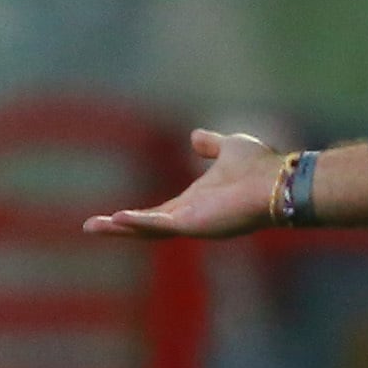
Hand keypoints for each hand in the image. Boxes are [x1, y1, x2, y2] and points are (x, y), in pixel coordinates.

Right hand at [83, 129, 283, 239]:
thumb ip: (210, 145)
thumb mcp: (228, 148)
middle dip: (118, 228)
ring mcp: (193, 223)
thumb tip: (194, 137)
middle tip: (89, 227)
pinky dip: (140, 222)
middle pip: (146, 226)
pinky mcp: (196, 224)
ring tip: (93, 227)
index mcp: (195, 203)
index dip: (134, 216)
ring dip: (121, 229)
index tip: (111, 217)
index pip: (158, 213)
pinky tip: (117, 219)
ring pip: (148, 229)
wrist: (278, 180)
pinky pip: (162, 225)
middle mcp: (191, 217)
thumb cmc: (259, 167)